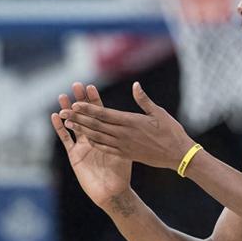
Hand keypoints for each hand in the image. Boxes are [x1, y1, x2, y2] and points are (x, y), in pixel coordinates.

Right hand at [51, 83, 131, 207]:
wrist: (113, 192)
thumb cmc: (123, 173)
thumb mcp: (128, 149)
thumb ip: (127, 133)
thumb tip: (135, 118)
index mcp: (107, 135)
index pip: (101, 113)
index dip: (95, 100)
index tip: (91, 86)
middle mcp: (94, 138)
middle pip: (86, 115)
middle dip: (80, 100)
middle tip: (75, 85)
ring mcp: (83, 146)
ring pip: (74, 124)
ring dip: (68, 110)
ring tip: (62, 96)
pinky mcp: (75, 156)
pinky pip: (66, 140)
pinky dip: (60, 128)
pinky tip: (55, 116)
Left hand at [59, 82, 195, 170]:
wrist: (178, 155)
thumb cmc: (171, 132)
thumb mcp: (159, 113)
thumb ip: (144, 100)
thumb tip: (135, 85)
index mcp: (131, 121)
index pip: (104, 114)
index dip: (88, 108)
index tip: (75, 103)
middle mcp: (124, 134)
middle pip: (97, 124)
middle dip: (79, 117)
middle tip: (63, 111)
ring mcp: (124, 145)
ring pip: (98, 136)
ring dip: (83, 130)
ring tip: (69, 123)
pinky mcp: (126, 154)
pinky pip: (106, 148)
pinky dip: (94, 142)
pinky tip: (85, 138)